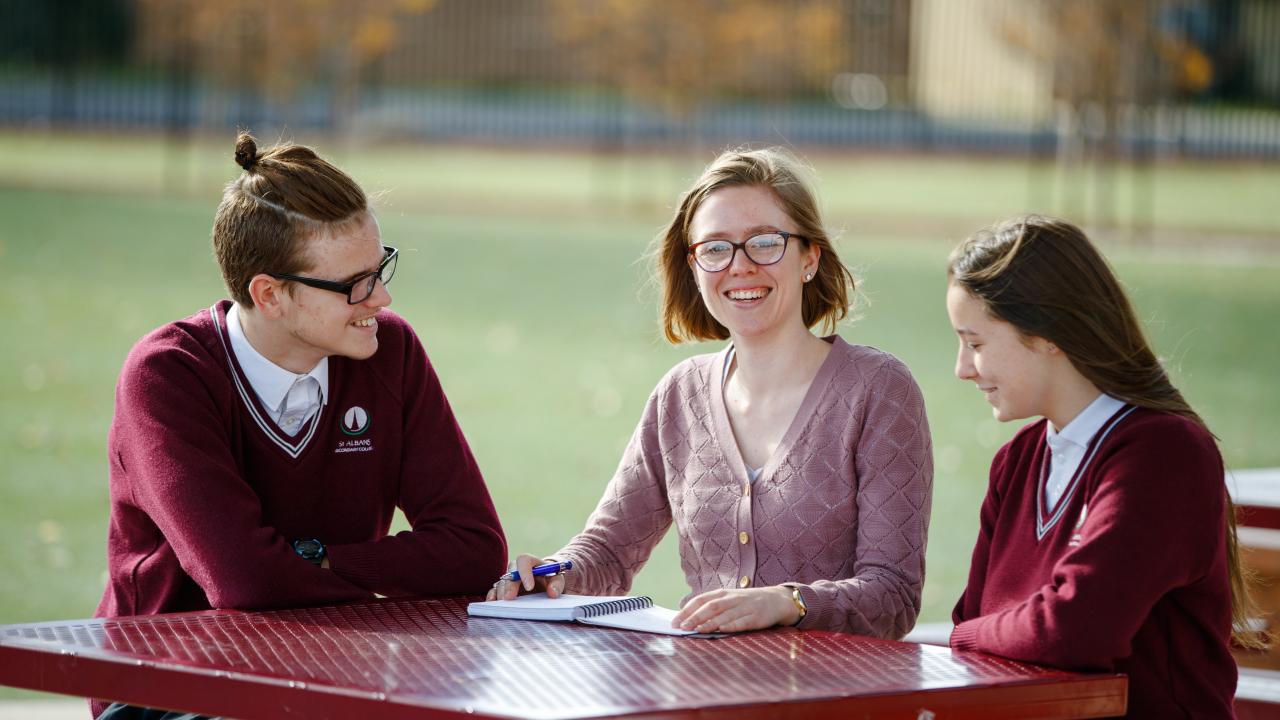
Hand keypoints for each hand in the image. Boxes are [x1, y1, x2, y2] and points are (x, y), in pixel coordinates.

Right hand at [483, 553, 567, 600]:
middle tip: (510, 598)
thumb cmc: (550, 579)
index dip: (525, 573)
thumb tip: (552, 593)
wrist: (545, 583)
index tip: (529, 587)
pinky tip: (492, 602)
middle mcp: (517, 569)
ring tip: (503, 603)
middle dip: (510, 585)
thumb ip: (557, 584)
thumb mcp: (557, 579)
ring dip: (501, 592)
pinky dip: (493, 596)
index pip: (524, 560)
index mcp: (531, 562)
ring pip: (502, 582)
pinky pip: (495, 590)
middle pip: (510, 572)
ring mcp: (509, 579)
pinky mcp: (504, 589)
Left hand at [672, 586, 798, 632]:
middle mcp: (732, 598)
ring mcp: (745, 607)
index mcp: (723, 594)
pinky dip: (731, 625)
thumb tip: (688, 620)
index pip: (701, 600)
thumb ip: (712, 607)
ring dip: (709, 622)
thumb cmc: (747, 602)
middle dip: (695, 617)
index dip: (687, 610)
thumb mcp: (729, 600)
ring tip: (697, 630)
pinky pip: (742, 621)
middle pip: (710, 606)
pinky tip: (721, 629)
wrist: (777, 600)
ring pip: (724, 614)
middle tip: (682, 627)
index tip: (675, 621)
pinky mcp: (756, 617)